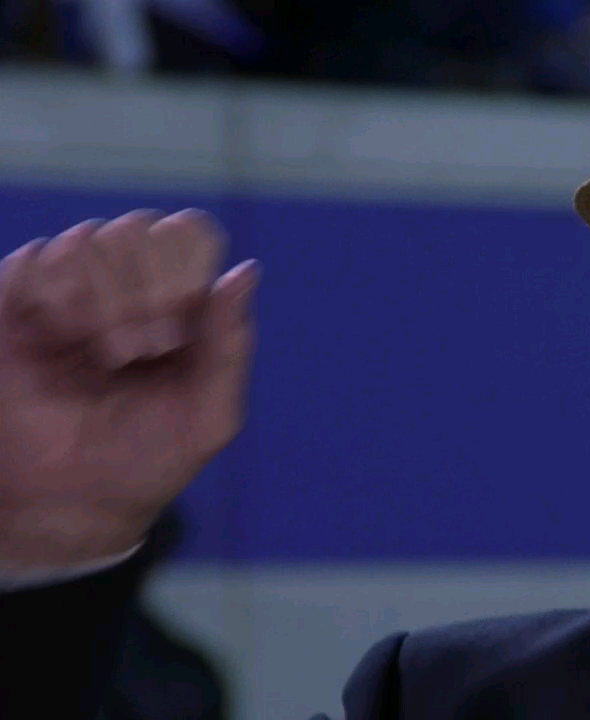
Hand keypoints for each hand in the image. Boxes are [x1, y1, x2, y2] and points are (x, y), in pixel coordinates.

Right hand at [0, 210, 258, 569]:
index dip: (186, 267)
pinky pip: (38, 258)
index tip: (179, 329)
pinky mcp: (20, 300)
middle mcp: (128, 285)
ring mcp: (72, 289)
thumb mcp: (209, 414)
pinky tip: (63, 339)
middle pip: (141, 228)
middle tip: (141, 352)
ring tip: (106, 355)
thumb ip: (230, 344)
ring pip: (91, 237)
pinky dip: (58, 297)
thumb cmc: (149, 457)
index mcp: (182, 302)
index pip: (190, 234)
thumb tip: (247, 269)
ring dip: (103, 296)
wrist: (69, 501)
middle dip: (146, 290)